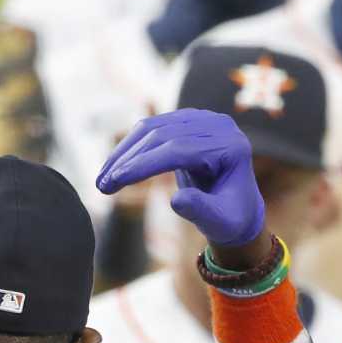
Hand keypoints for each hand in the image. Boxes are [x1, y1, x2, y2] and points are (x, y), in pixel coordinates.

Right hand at [96, 109, 264, 250]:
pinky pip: (153, 129)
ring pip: (154, 129)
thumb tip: (177, 201)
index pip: (180, 149)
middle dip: (129, 159)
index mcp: (231, 147)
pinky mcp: (188, 122)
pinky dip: (132, 147)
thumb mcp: (219, 222)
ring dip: (124, 153)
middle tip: (102, 185)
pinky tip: (115, 167)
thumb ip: (201, 210)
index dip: (145, 164)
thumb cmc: (230, 219)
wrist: (238, 209)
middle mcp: (218, 126)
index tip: (116, 181)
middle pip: (164, 135)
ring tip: (103, 179)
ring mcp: (203, 120)